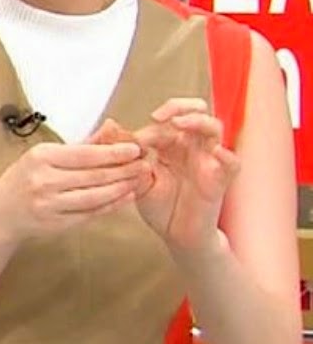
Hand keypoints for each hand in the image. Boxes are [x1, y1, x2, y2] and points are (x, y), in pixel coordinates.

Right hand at [0, 141, 149, 242]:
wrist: (1, 212)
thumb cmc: (25, 178)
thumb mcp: (45, 155)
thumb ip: (79, 145)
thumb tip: (110, 128)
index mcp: (41, 158)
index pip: (84, 154)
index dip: (112, 152)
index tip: (134, 148)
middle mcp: (43, 182)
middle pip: (92, 176)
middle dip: (123, 170)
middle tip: (145, 163)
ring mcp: (49, 205)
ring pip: (94, 197)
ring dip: (121, 189)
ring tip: (139, 180)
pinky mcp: (56, 224)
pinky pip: (89, 214)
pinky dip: (110, 206)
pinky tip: (125, 197)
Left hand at [131, 98, 239, 250]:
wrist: (177, 237)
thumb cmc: (161, 208)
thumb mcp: (139, 181)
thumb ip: (129, 157)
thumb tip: (110, 127)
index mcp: (172, 144)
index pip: (167, 121)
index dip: (151, 126)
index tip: (135, 140)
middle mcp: (192, 147)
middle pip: (195, 111)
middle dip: (178, 106)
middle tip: (159, 116)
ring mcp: (208, 161)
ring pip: (213, 128)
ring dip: (198, 121)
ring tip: (180, 123)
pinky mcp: (220, 179)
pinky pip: (232, 163)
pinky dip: (226, 155)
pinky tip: (216, 152)